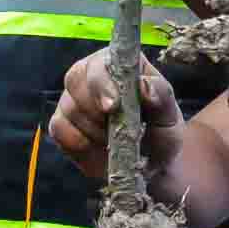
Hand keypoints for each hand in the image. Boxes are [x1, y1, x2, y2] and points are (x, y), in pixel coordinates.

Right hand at [51, 47, 183, 186]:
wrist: (151, 166)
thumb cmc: (161, 133)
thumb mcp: (169, 116)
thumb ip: (161, 96)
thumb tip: (144, 85)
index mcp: (120, 64)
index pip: (100, 61)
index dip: (101, 82)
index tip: (112, 107)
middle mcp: (91, 74)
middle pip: (76, 79)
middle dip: (95, 110)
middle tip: (116, 130)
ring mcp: (73, 99)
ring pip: (69, 107)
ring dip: (93, 131)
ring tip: (114, 140)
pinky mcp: (61, 123)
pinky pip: (59, 130)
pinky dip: (79, 144)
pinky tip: (98, 148)